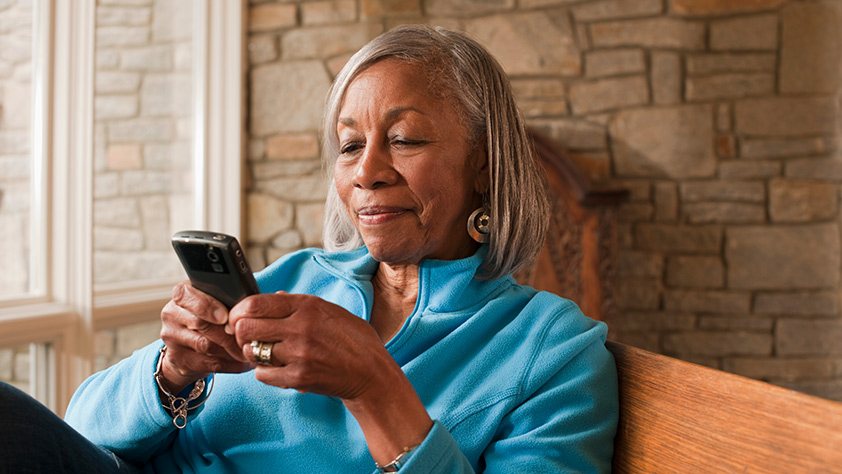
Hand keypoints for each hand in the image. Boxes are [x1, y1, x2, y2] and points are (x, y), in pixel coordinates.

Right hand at [158, 282, 253, 392]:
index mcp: (182, 294)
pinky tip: (244, 363)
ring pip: (205, 345)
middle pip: (199, 322)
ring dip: (232, 349)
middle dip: (227, 332)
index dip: (207, 306)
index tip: (225, 316)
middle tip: (247, 337)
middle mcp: (172, 314)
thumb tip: (250, 308)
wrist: (188, 348)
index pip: (187, 295)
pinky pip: (208, 363)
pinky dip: (230, 364)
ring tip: (250, 350)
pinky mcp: (177, 359)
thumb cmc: (211, 319)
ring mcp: (171, 338)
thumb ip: (227, 301)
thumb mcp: (215, 304)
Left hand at [228, 291, 391, 398]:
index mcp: (307, 306)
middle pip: (245, 327)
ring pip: (251, 351)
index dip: (238, 311)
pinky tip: (276, 368)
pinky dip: (264, 372)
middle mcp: (300, 327)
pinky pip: (262, 374)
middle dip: (239, 332)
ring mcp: (299, 354)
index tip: (237, 317)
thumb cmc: (353, 340)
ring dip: (252, 353)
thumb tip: (272, 297)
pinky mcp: (299, 378)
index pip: (255, 303)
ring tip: (264, 353)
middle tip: (246, 337)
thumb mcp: (330, 310)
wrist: (372, 373)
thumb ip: (299, 303)